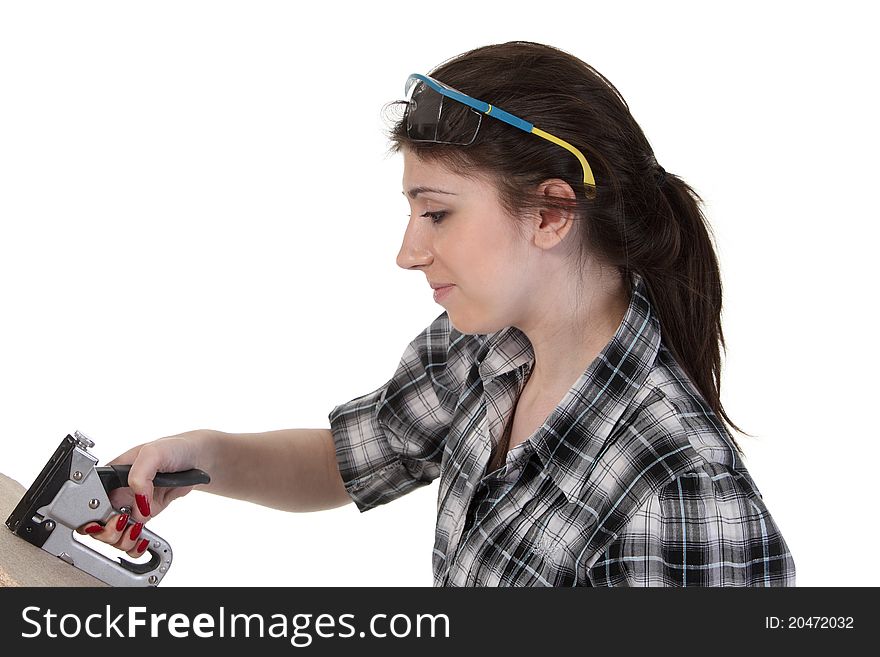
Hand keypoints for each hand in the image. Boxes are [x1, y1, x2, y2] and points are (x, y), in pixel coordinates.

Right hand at [76, 430, 208, 556]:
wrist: (196, 459)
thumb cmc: (174, 448)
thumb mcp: (153, 453)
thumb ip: (140, 475)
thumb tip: (137, 503)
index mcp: (110, 475)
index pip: (90, 500)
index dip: (95, 515)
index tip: (113, 517)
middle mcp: (117, 492)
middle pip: (97, 523)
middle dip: (107, 532)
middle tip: (124, 526)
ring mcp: (131, 505)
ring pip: (113, 535)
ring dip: (121, 541)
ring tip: (136, 534)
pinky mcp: (145, 515)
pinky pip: (132, 537)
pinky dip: (135, 546)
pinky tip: (142, 541)